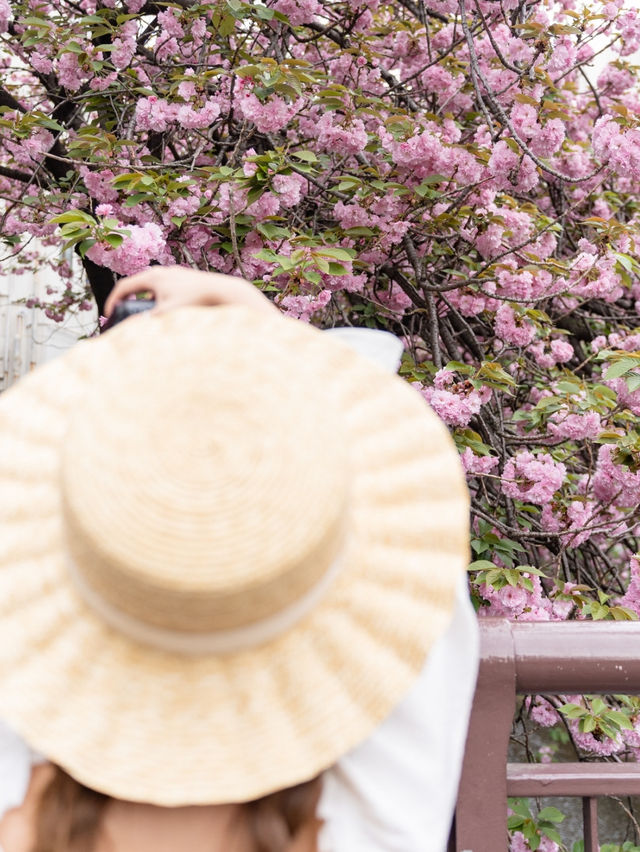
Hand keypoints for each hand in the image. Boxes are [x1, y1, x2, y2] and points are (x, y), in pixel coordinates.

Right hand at [104, 266, 278, 317]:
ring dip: (141, 297)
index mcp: (153, 277)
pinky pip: (162, 286)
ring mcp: (173, 273)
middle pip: (135, 284)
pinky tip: (162, 308)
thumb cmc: (195, 301)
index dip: (113, 300)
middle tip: (120, 312)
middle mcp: (161, 271)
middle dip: (125, 299)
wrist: (221, 291)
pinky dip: (155, 296)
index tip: (108, 314)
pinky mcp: (183, 278)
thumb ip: (148, 321)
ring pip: (150, 285)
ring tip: (139, 312)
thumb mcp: (168, 313)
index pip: (124, 286)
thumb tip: (128, 330)